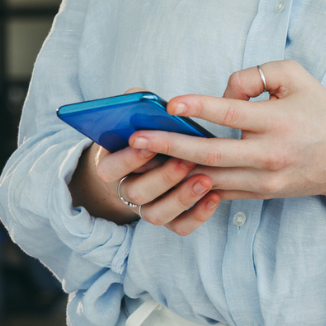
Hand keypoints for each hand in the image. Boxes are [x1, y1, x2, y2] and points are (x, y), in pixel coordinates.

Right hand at [66, 89, 223, 234]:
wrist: (154, 159)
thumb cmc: (148, 130)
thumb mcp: (138, 114)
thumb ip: (137, 105)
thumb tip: (143, 99)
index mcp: (113, 165)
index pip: (110, 169)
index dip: (127, 158)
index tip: (144, 142)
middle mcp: (128, 190)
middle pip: (136, 194)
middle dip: (162, 177)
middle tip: (187, 160)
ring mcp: (149, 207)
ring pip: (157, 215)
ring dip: (181, 198)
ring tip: (206, 180)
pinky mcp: (171, 219)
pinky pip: (180, 226)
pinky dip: (197, 216)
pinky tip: (215, 197)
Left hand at [130, 59, 325, 204]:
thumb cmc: (322, 112)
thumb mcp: (297, 77)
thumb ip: (256, 75)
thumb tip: (221, 92)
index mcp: (279, 121)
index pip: (233, 114)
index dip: (201, 107)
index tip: (170, 103)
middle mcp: (270, 154)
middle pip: (211, 153)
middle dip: (170, 146)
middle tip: (137, 140)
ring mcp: (265, 180)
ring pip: (211, 178)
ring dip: (174, 170)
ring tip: (142, 160)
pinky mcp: (262, 194)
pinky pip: (221, 191)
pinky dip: (193, 185)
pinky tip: (168, 175)